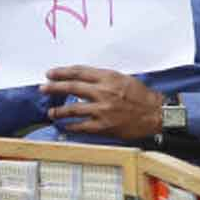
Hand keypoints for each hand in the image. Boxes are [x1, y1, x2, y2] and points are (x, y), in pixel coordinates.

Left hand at [39, 66, 164, 140]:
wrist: (156, 114)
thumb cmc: (142, 96)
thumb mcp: (124, 79)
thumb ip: (104, 79)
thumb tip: (84, 80)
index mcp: (108, 78)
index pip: (79, 72)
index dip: (62, 72)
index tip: (50, 74)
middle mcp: (103, 92)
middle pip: (71, 88)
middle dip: (54, 88)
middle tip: (43, 88)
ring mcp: (102, 110)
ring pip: (72, 109)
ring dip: (58, 111)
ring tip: (51, 113)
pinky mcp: (104, 126)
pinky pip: (82, 127)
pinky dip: (71, 126)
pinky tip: (65, 126)